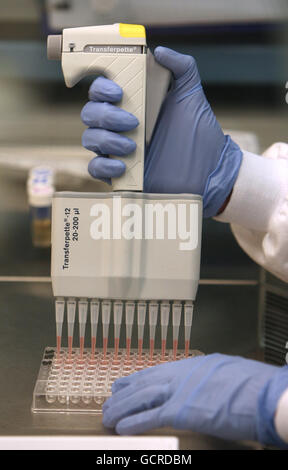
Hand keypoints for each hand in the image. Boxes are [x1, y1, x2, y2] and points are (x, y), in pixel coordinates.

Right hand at [81, 47, 242, 216]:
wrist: (208, 170)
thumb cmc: (199, 133)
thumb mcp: (192, 96)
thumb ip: (182, 68)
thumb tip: (161, 51)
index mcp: (132, 104)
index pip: (101, 91)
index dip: (102, 88)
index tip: (118, 92)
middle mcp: (120, 126)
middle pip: (90, 114)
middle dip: (106, 115)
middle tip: (133, 121)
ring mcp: (117, 150)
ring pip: (90, 139)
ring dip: (106, 140)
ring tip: (132, 146)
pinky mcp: (119, 174)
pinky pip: (96, 169)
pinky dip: (104, 166)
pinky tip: (123, 165)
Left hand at [102, 353, 287, 446]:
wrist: (262, 393)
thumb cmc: (250, 384)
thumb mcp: (223, 371)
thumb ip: (204, 377)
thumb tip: (199, 383)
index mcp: (190, 365)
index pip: (155, 371)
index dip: (136, 379)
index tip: (123, 383)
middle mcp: (180, 375)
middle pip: (143, 383)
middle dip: (123, 394)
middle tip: (108, 402)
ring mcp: (179, 391)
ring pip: (141, 398)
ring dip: (121, 408)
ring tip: (108, 416)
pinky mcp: (182, 411)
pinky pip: (151, 416)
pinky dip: (134, 422)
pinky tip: (122, 427)